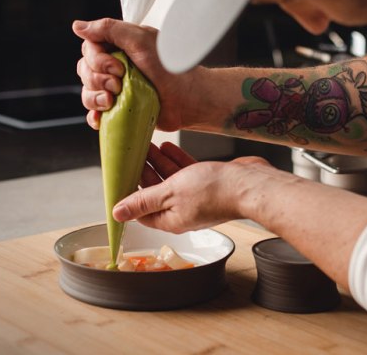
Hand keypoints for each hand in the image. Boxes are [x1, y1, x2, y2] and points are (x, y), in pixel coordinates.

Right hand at [72, 18, 189, 130]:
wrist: (188, 99)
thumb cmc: (171, 68)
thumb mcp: (141, 40)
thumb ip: (109, 29)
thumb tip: (78, 26)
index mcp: (119, 47)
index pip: (89, 48)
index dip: (97, 59)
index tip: (118, 66)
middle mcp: (115, 66)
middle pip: (85, 70)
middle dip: (99, 79)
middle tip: (120, 83)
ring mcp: (116, 89)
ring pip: (87, 92)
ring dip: (96, 97)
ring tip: (115, 100)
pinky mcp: (119, 109)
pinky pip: (95, 113)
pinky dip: (95, 116)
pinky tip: (103, 116)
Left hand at [113, 141, 270, 232]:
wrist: (249, 184)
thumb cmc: (214, 191)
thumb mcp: (169, 193)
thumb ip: (143, 201)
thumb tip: (117, 213)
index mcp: (171, 220)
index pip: (142, 212)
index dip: (129, 196)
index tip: (120, 177)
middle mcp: (183, 211)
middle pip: (156, 193)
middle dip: (143, 174)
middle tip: (132, 156)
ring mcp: (197, 197)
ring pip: (171, 180)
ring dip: (159, 164)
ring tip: (147, 147)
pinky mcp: (209, 184)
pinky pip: (187, 172)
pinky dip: (176, 160)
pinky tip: (169, 147)